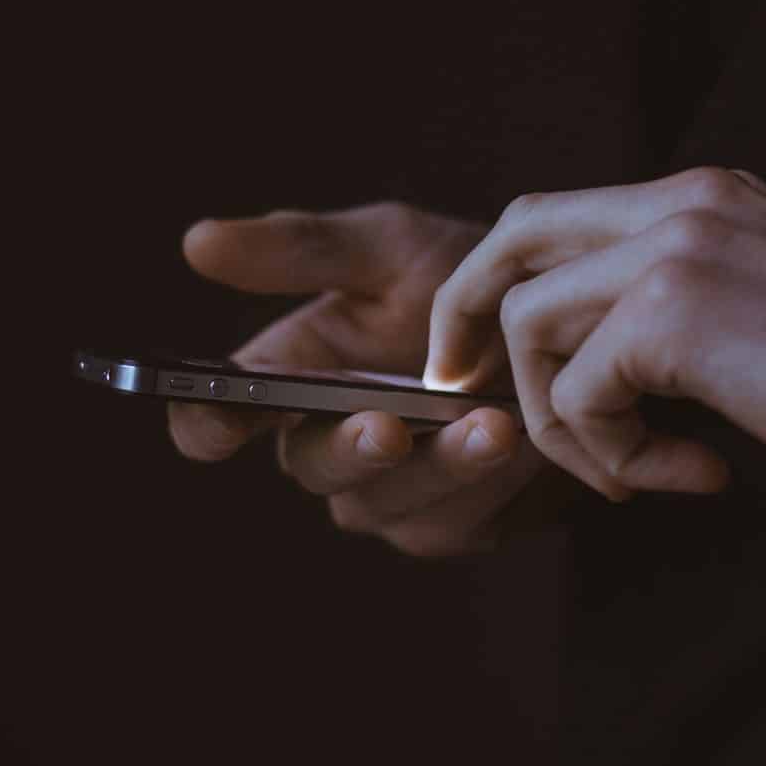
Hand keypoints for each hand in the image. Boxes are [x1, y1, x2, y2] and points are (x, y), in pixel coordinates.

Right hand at [169, 202, 546, 556]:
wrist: (568, 325)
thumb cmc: (464, 278)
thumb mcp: (390, 247)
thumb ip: (301, 249)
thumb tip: (196, 241)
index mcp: (289, 378)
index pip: (217, 417)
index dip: (206, 423)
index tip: (220, 417)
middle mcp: (326, 444)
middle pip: (310, 468)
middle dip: (351, 449)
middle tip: (389, 427)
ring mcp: (387, 493)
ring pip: (386, 504)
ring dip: (440, 468)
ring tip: (493, 424)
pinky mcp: (450, 524)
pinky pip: (455, 521)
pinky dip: (491, 483)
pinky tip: (527, 443)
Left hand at [424, 168, 765, 502]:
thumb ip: (682, 308)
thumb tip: (597, 361)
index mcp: (706, 195)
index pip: (556, 215)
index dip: (500, 283)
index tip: (482, 357)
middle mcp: (683, 200)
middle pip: (514, 237)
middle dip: (467, 318)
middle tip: (461, 392)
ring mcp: (677, 246)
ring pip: (531, 323)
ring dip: (562, 419)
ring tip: (636, 472)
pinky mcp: (675, 311)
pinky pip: (580, 392)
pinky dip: (612, 455)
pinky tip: (690, 476)